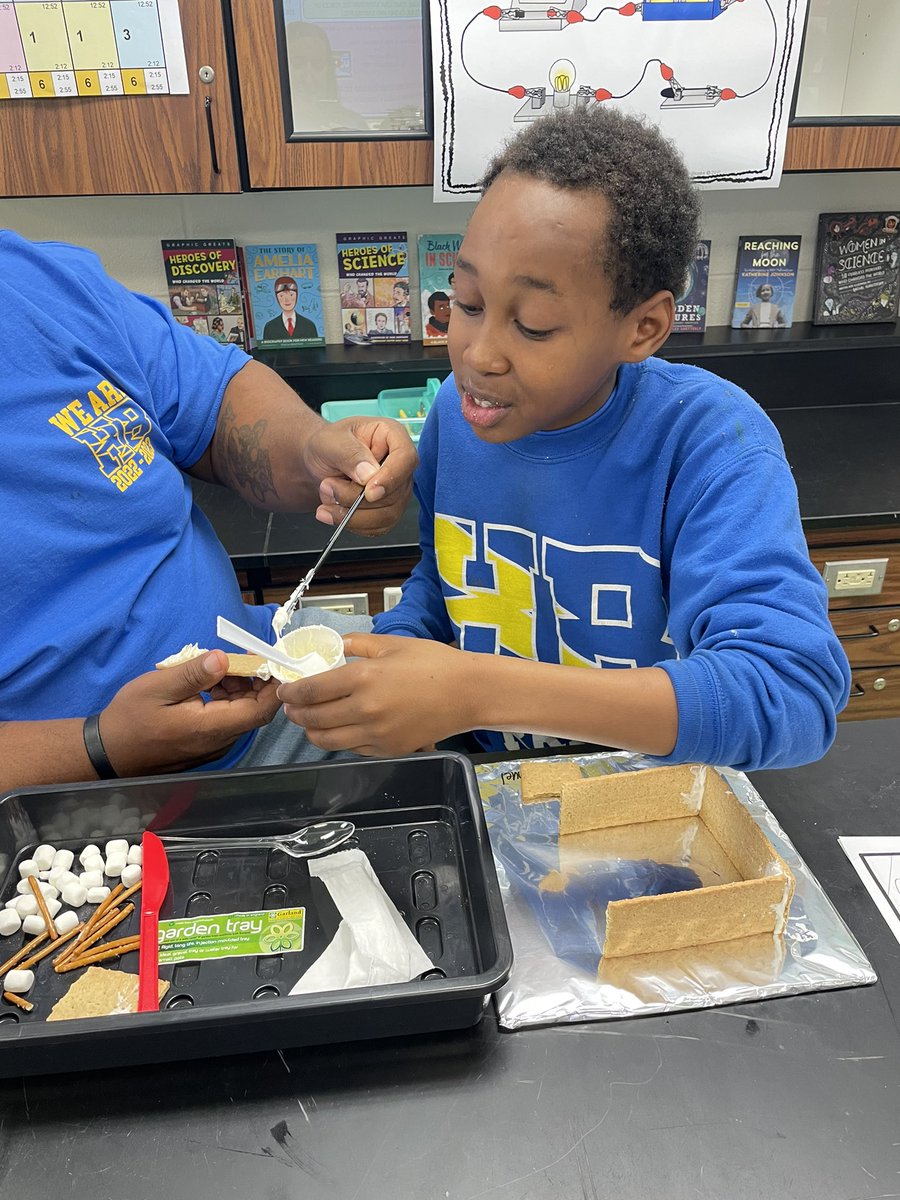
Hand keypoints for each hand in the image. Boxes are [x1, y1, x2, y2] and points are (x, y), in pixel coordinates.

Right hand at [100, 651, 280, 775]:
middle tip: (238, 656)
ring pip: (241, 714)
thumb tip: (224, 658)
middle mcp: (219, 741)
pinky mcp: (206, 744)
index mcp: (211, 728)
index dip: (271, 684)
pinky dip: (225, 699)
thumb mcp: (157, 688)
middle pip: (254, 710)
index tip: (265, 658)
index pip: (260, 710)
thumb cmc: (129, 718)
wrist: (108, 751)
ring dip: (237, 688)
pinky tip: (207, 684)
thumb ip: (193, 674)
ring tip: (217, 668)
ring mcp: (213, 745)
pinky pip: (227, 719)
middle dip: (253, 681)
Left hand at [277, 634, 471, 756]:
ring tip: (309, 722)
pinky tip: (341, 729)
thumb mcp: (392, 644)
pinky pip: (352, 749)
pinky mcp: (388, 749)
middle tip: (292, 707)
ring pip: (327, 741)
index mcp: (363, 677)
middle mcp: (365, 709)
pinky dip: (339, 740)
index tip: (284, 691)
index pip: (312, 691)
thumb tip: (336, 645)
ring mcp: (376, 733)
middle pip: (313, 719)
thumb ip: (358, 644)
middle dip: (296, 714)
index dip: (291, 693)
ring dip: (312, 732)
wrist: (468, 693)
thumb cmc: (434, 663)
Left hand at [303, 417, 417, 534]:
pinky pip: (378, 527)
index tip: (369, 492)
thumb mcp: (330, 441)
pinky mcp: (388, 510)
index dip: (391, 477)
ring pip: (387, 515)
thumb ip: (349, 454)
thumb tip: (369, 474)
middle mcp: (400, 464)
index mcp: (392, 436)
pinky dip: (353, 524)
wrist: (320, 463)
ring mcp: (397, 490)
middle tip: (327, 486)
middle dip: (355, 498)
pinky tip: (334, 512)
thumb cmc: (328, 445)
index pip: (406, 458)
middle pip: (394, 493)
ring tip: (327, 497)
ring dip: (351, 514)